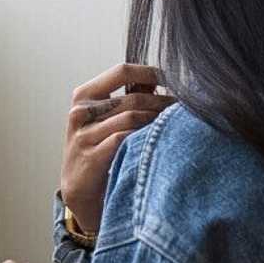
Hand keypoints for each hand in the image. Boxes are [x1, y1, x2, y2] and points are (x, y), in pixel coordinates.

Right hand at [61, 63, 175, 233]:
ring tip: (175, 123)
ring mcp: (85, 135)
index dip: (150, 72)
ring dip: (158, 120)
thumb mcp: (106, 118)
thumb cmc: (98, 149)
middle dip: (163, 101)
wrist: (80, 190)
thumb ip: (127, 97)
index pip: (122, 71)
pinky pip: (125, 139)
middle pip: (133, 98)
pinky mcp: (92, 156)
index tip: (172, 78)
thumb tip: (156, 79)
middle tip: (183, 107)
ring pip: (132, 118)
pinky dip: (144, 137)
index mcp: (84, 95)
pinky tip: (158, 140)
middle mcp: (81, 112)